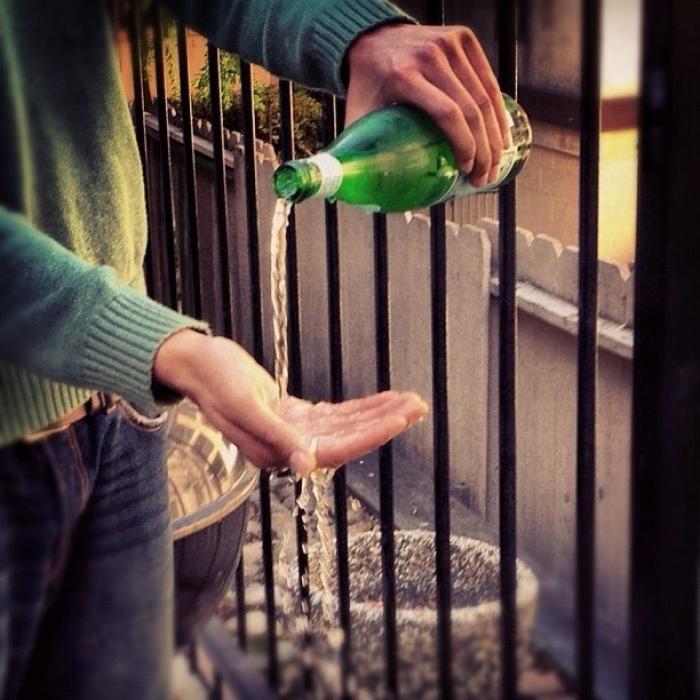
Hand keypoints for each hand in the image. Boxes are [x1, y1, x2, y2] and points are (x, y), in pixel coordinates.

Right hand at [153, 330, 427, 476]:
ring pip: (344, 425)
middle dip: (384, 421)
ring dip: (376, 413)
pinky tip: (380, 400)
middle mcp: (286, 447)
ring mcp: (290, 431)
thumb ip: (276, 436)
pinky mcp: (290, 415)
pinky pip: (332, 415)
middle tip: (419, 404)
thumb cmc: (213, 380)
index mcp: (274, 451)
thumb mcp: (243, 404)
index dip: (370, 434)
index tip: (401, 418)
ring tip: (410, 400)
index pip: (334, 449)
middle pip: (347, 438)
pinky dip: (357, 407)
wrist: (195, 362)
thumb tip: (306, 467)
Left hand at [345, 24, 510, 186]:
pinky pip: (488, 80)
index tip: (466, 171)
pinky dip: (498, 112)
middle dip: (484, 150)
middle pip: (471, 109)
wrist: (370, 39)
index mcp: (403, 75)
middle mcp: (430, 54)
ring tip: (494, 164)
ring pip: (485, 96)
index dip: (464, 145)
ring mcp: (449, 43)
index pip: (447, 113)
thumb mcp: (357, 118)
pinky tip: (502, 137)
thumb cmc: (365, 87)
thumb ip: (361, 156)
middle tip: (483, 178)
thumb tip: (371, 203)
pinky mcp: (463, 38)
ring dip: (496, 135)